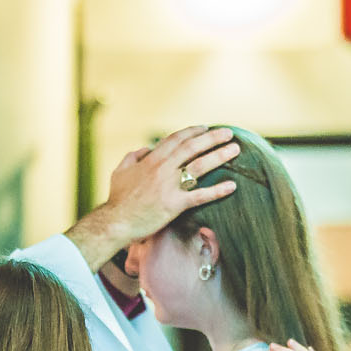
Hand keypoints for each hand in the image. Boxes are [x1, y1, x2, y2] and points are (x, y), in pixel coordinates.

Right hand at [67, 127, 239, 268]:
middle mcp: (162, 168)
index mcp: (151, 159)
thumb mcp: (120, 171)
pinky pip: (200, 195)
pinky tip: (232, 186)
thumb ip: (133, 156)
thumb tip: (145, 149)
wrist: (115, 222)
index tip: (206, 128)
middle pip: (192, 147)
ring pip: (200, 166)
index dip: (192, 132)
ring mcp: (170, 185)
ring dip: (220, 156)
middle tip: (229, 133)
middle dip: (212, 138)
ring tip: (235, 150)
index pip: (176, 139)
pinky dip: (218, 190)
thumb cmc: (117, 199)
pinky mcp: (175, 204)